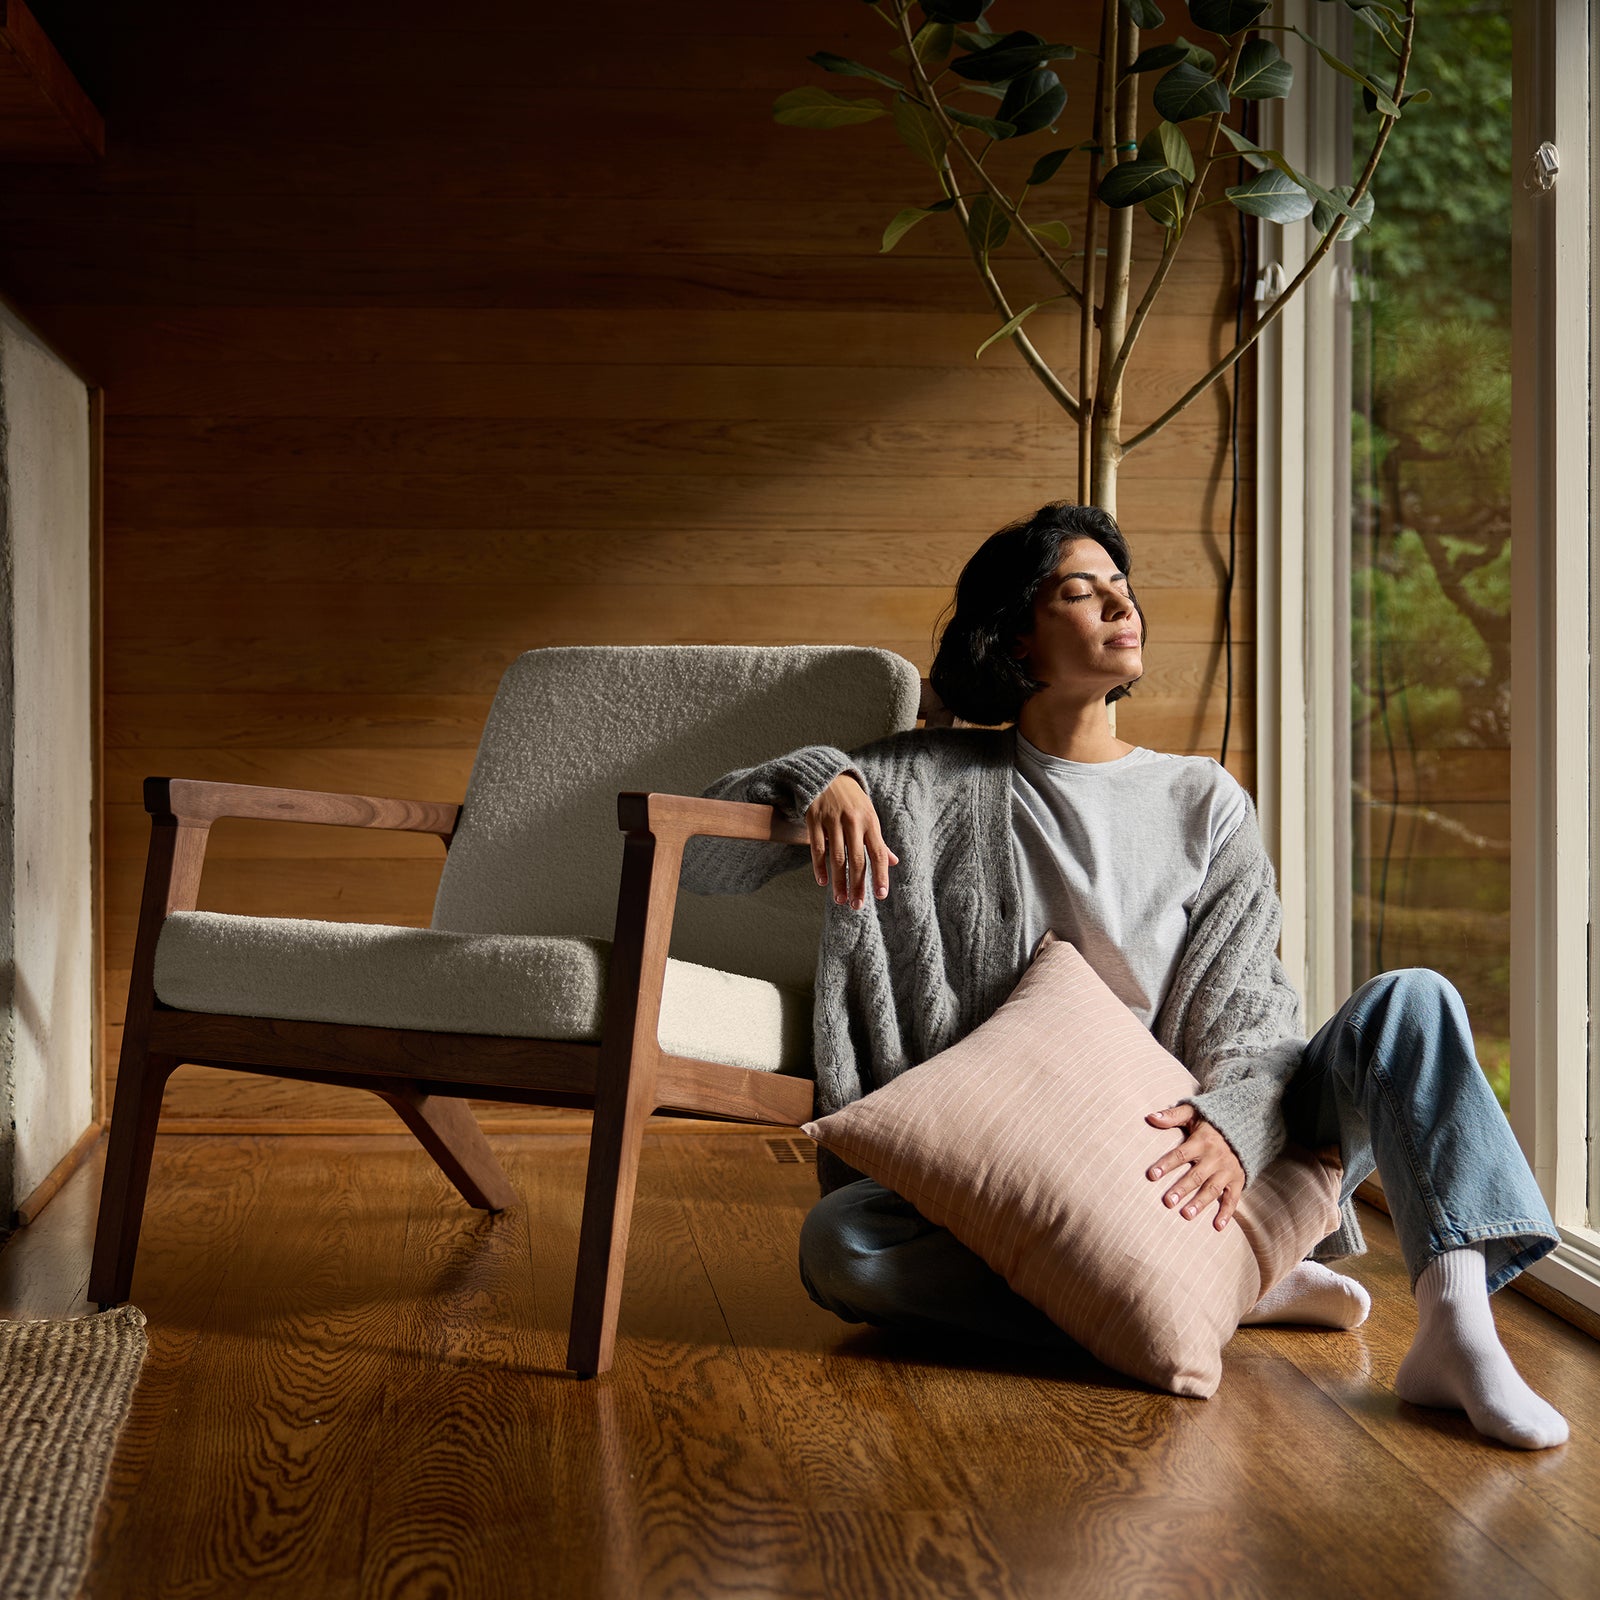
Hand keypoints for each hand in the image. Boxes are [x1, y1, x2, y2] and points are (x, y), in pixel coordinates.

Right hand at [805, 773, 898, 910]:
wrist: (828, 775)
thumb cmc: (853, 801)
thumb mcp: (870, 816)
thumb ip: (879, 840)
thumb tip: (894, 862)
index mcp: (870, 822)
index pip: (878, 853)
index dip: (881, 875)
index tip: (881, 895)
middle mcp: (853, 821)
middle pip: (857, 859)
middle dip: (858, 884)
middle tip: (857, 905)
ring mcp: (833, 820)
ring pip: (837, 857)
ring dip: (839, 881)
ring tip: (840, 899)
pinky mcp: (814, 819)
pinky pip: (817, 847)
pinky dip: (819, 866)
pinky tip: (823, 881)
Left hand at [1144, 1104, 1244, 1230]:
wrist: (1245, 1124)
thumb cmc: (1212, 1120)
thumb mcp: (1193, 1112)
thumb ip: (1172, 1116)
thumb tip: (1150, 1117)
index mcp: (1202, 1141)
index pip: (1181, 1154)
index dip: (1166, 1164)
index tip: (1151, 1175)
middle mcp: (1215, 1157)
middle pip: (1196, 1175)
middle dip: (1182, 1189)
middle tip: (1167, 1202)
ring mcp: (1227, 1170)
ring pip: (1212, 1189)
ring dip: (1200, 1203)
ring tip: (1186, 1214)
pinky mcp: (1238, 1180)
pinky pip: (1233, 1198)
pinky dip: (1227, 1213)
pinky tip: (1217, 1227)